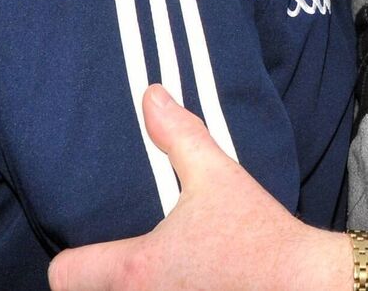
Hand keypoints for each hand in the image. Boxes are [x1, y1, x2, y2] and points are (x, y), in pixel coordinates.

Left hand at [47, 85, 351, 290]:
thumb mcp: (216, 176)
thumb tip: (151, 97)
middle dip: (98, 282)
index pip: (63, 275)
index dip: (71, 259)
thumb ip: (178, 136)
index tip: (89, 249)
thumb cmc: (258, 236)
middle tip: (119, 264)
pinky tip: (183, 286)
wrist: (304, 284)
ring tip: (154, 275)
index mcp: (137, 268)